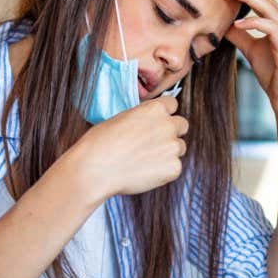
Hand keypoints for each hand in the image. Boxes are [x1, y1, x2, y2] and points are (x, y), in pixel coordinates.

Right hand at [67, 96, 188, 198]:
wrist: (95, 168)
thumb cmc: (101, 142)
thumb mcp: (122, 118)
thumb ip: (142, 118)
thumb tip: (149, 124)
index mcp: (155, 108)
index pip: (172, 105)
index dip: (164, 114)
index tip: (156, 123)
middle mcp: (168, 125)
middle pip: (182, 125)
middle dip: (171, 132)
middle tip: (154, 143)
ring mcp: (173, 147)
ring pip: (180, 148)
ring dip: (168, 152)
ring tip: (145, 160)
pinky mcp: (174, 168)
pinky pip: (175, 168)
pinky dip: (164, 171)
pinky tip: (145, 172)